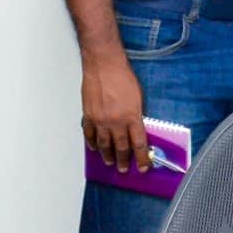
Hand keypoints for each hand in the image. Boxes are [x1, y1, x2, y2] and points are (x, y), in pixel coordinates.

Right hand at [81, 58, 149, 172]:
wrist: (104, 65)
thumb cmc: (122, 76)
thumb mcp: (138, 96)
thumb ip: (137, 114)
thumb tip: (136, 128)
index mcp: (132, 116)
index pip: (139, 143)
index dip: (142, 157)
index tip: (143, 166)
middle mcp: (116, 121)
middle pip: (121, 147)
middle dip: (123, 160)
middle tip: (123, 168)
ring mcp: (101, 120)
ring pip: (104, 144)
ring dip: (107, 155)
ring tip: (110, 162)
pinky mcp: (89, 115)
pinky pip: (90, 134)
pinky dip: (92, 142)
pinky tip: (94, 147)